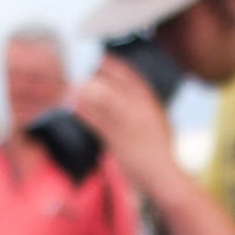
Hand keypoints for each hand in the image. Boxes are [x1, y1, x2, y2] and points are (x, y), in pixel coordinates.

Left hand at [73, 57, 179, 197]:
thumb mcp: (159, 123)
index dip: (113, 65)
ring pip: (102, 100)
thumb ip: (146, 109)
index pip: (130, 76)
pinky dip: (83, 112)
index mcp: (150, 103)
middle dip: (94, 77)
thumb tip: (134, 98)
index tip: (99, 59)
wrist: (164, 176)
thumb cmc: (160, 152)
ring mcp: (129, 124)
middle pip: (113, 84)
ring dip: (84, 92)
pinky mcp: (118, 140)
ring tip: (70, 87)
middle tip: (78, 73)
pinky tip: (73, 106)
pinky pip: (97, 121)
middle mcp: (140, 109)